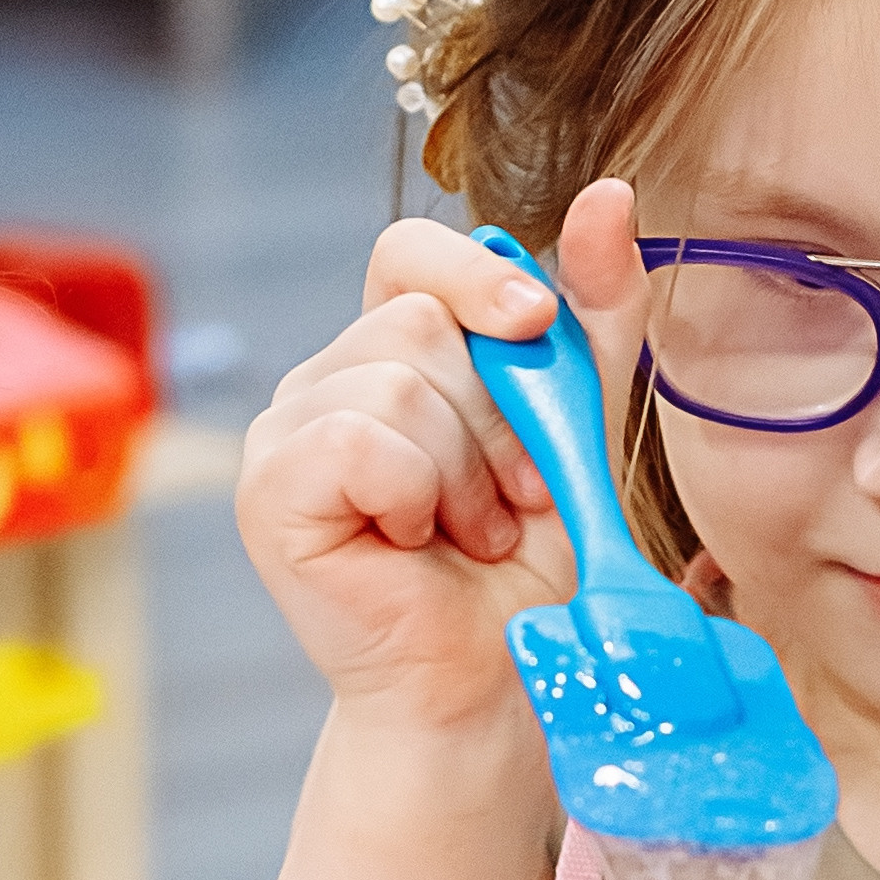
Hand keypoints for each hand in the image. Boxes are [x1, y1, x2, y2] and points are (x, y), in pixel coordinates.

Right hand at [236, 182, 651, 747]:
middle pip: (421, 324)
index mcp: (395, 357)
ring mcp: (289, 430)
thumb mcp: (580, 431)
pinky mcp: (269, 487)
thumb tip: (611, 196)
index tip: (534, 324)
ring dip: (466, 474)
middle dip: (498, 423)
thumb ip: (593, 322)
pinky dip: (415, 494)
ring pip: (398, 380)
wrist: (497, 684)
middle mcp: (330, 380)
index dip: (473, 273)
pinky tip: (414, 543)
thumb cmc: (531, 572)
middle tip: (509, 504)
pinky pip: (358, 438)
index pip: (411, 254)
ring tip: (468, 536)